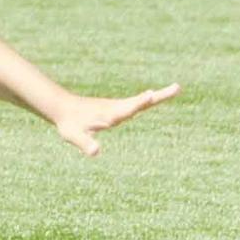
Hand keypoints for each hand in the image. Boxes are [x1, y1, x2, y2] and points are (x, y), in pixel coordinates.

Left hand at [52, 83, 180, 155]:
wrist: (63, 107)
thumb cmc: (69, 124)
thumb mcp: (74, 136)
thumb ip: (85, 144)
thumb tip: (95, 152)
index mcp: (109, 115)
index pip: (127, 109)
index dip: (139, 103)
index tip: (151, 94)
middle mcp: (116, 109)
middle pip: (142, 102)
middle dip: (159, 96)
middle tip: (177, 87)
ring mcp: (118, 106)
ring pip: (141, 101)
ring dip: (159, 95)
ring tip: (177, 88)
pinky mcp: (117, 107)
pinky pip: (137, 103)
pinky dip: (149, 99)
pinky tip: (155, 96)